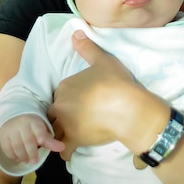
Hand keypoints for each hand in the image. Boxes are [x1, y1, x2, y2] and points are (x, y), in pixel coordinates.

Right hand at [0, 114, 63, 163]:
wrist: (14, 116)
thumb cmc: (32, 125)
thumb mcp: (42, 128)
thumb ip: (50, 139)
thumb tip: (62, 148)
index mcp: (34, 121)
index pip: (39, 130)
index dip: (42, 137)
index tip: (44, 143)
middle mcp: (22, 124)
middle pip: (27, 140)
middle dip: (32, 152)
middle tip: (35, 161)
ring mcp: (11, 130)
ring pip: (16, 146)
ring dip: (23, 156)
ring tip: (28, 161)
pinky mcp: (3, 137)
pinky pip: (7, 149)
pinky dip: (13, 156)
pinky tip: (19, 159)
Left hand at [48, 30, 168, 160]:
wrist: (128, 108)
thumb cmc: (116, 82)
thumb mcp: (103, 60)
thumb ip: (88, 48)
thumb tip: (75, 33)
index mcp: (65, 86)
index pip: (60, 94)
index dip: (70, 99)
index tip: (81, 102)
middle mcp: (60, 104)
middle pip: (55, 112)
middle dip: (62, 116)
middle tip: (78, 118)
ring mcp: (65, 124)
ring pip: (56, 130)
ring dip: (61, 133)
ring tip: (72, 135)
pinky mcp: (73, 140)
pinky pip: (63, 149)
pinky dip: (65, 150)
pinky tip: (71, 149)